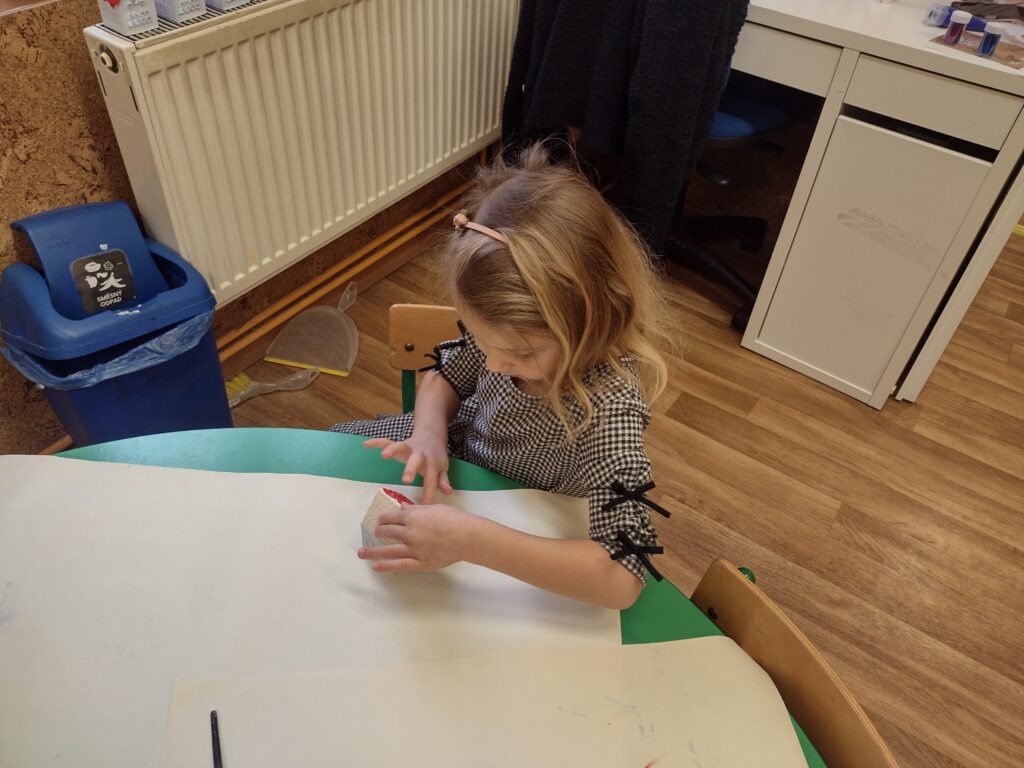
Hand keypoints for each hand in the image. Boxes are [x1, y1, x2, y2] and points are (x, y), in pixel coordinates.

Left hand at [357, 504, 477, 571]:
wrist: (467, 536)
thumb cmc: (455, 519)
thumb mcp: (435, 508)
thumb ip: (416, 509)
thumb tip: (401, 508)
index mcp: (414, 517)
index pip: (393, 517)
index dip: (385, 518)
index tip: (380, 520)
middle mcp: (410, 533)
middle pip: (389, 532)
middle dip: (380, 531)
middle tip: (375, 532)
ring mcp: (414, 549)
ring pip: (389, 550)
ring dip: (373, 551)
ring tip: (361, 553)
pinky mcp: (420, 563)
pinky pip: (400, 565)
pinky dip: (386, 566)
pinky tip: (375, 566)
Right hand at [363, 433, 452, 503]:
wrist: (432, 435)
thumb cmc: (436, 456)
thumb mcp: (443, 467)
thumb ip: (443, 480)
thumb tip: (448, 492)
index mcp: (432, 463)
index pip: (431, 480)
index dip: (428, 494)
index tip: (424, 507)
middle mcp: (420, 454)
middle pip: (415, 461)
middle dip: (410, 469)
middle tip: (406, 480)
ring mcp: (409, 447)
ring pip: (401, 447)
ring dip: (393, 450)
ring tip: (384, 455)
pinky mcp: (400, 444)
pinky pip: (387, 441)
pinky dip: (377, 442)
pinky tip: (366, 445)